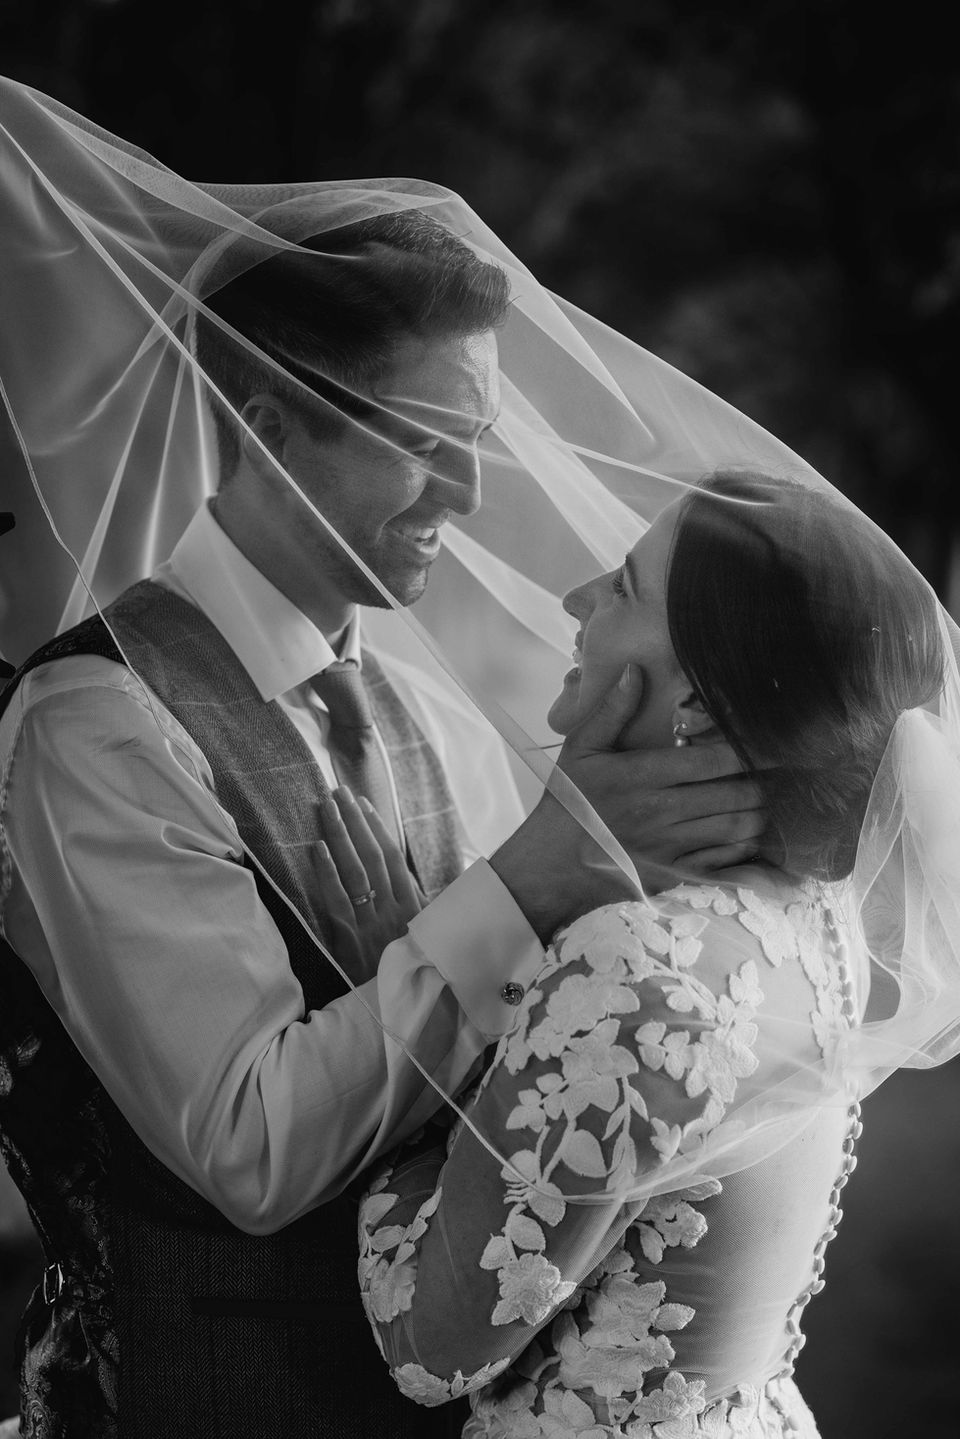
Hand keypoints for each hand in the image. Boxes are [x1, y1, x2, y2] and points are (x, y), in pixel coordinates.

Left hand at [314, 787, 424, 970]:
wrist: (411, 1022)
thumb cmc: (420, 982)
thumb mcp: (430, 943)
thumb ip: (421, 911)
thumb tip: (415, 882)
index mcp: (416, 908)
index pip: (394, 858)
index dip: (377, 828)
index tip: (363, 805)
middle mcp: (397, 911)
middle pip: (372, 855)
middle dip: (354, 821)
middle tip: (338, 792)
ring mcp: (374, 924)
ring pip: (355, 870)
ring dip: (339, 835)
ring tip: (325, 807)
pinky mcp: (352, 942)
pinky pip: (338, 900)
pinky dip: (328, 872)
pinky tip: (317, 848)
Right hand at [491, 664, 763, 939]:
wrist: (555, 859)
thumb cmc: (571, 798)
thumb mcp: (582, 747)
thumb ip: (612, 709)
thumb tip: (636, 668)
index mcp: (642, 776)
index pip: (712, 761)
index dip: (746, 751)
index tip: (762, 743)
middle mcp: (660, 811)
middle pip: (735, 795)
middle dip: (757, 782)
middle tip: (762, 773)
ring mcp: (670, 846)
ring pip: (737, 828)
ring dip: (756, 813)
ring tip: (756, 799)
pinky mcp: (675, 873)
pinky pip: (727, 861)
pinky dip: (746, 846)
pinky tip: (745, 833)